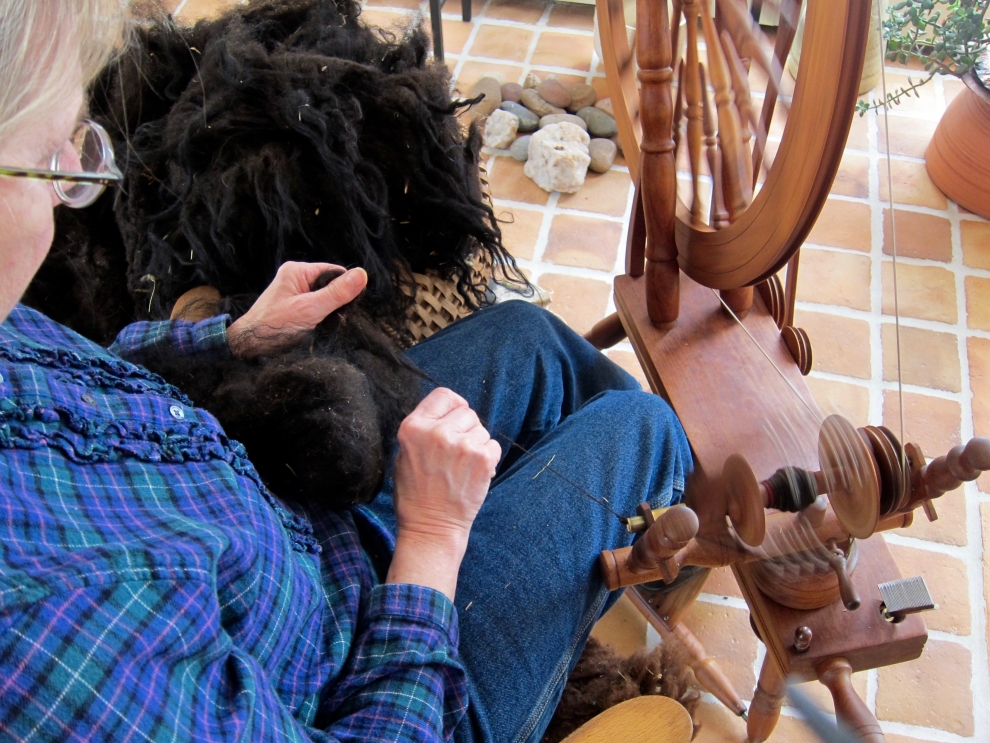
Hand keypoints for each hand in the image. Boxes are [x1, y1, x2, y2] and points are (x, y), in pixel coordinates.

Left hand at [227, 262, 367, 357]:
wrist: (248, 348)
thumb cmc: (274, 326)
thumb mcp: (310, 309)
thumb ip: (337, 293)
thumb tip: (362, 274)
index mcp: (297, 271)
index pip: (334, 272)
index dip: (345, 289)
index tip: (347, 308)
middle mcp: (296, 279)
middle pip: (330, 285)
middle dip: (337, 303)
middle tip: (335, 320)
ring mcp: (294, 294)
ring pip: (324, 299)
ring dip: (329, 313)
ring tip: (325, 326)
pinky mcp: (293, 308)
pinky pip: (315, 309)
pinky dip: (320, 318)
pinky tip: (319, 329)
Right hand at [386, 388, 501, 598]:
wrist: (431, 527)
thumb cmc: (416, 494)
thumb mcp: (405, 454)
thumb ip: (424, 429)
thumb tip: (447, 412)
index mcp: (413, 427)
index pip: (443, 395)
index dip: (452, 406)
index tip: (454, 420)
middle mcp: (437, 432)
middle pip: (466, 412)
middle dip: (465, 429)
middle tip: (455, 455)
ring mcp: (462, 445)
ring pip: (481, 429)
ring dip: (476, 444)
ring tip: (461, 468)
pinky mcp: (482, 459)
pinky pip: (493, 444)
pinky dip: (488, 458)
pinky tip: (472, 474)